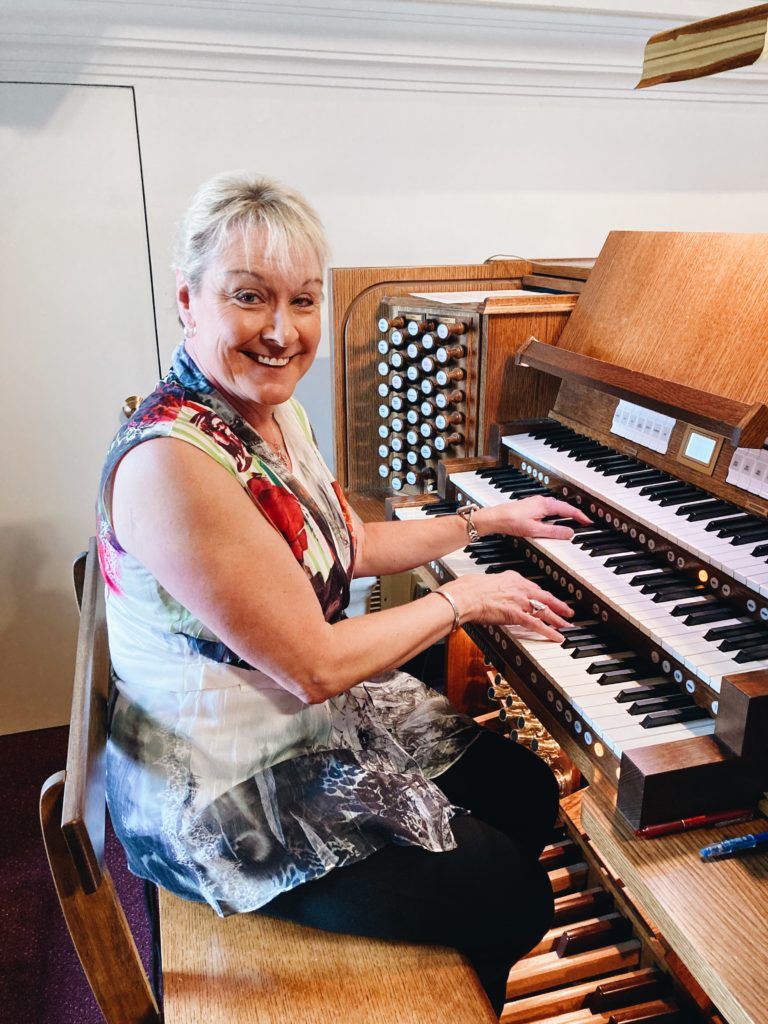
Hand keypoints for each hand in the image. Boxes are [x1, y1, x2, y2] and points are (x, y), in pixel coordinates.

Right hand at [442, 569, 573, 642]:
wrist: (464, 596)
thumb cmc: (469, 589)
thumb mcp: (486, 580)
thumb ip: (495, 585)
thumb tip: (492, 589)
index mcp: (513, 578)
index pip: (534, 587)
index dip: (543, 595)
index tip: (549, 599)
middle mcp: (520, 588)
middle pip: (545, 597)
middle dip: (559, 605)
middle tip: (568, 611)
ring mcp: (519, 601)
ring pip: (545, 611)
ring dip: (558, 619)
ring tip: (566, 626)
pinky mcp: (516, 614)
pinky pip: (536, 624)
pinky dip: (549, 631)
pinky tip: (557, 637)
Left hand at [478, 495, 590, 540]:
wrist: (495, 518)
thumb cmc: (511, 521)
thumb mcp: (536, 530)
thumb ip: (554, 532)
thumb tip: (569, 533)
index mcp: (545, 504)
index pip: (568, 509)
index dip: (580, 516)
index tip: (588, 521)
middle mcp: (542, 501)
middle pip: (563, 507)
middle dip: (575, 514)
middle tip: (584, 522)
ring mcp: (536, 503)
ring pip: (556, 508)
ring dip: (566, 514)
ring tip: (573, 521)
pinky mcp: (531, 507)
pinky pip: (549, 510)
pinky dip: (556, 515)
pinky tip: (555, 521)